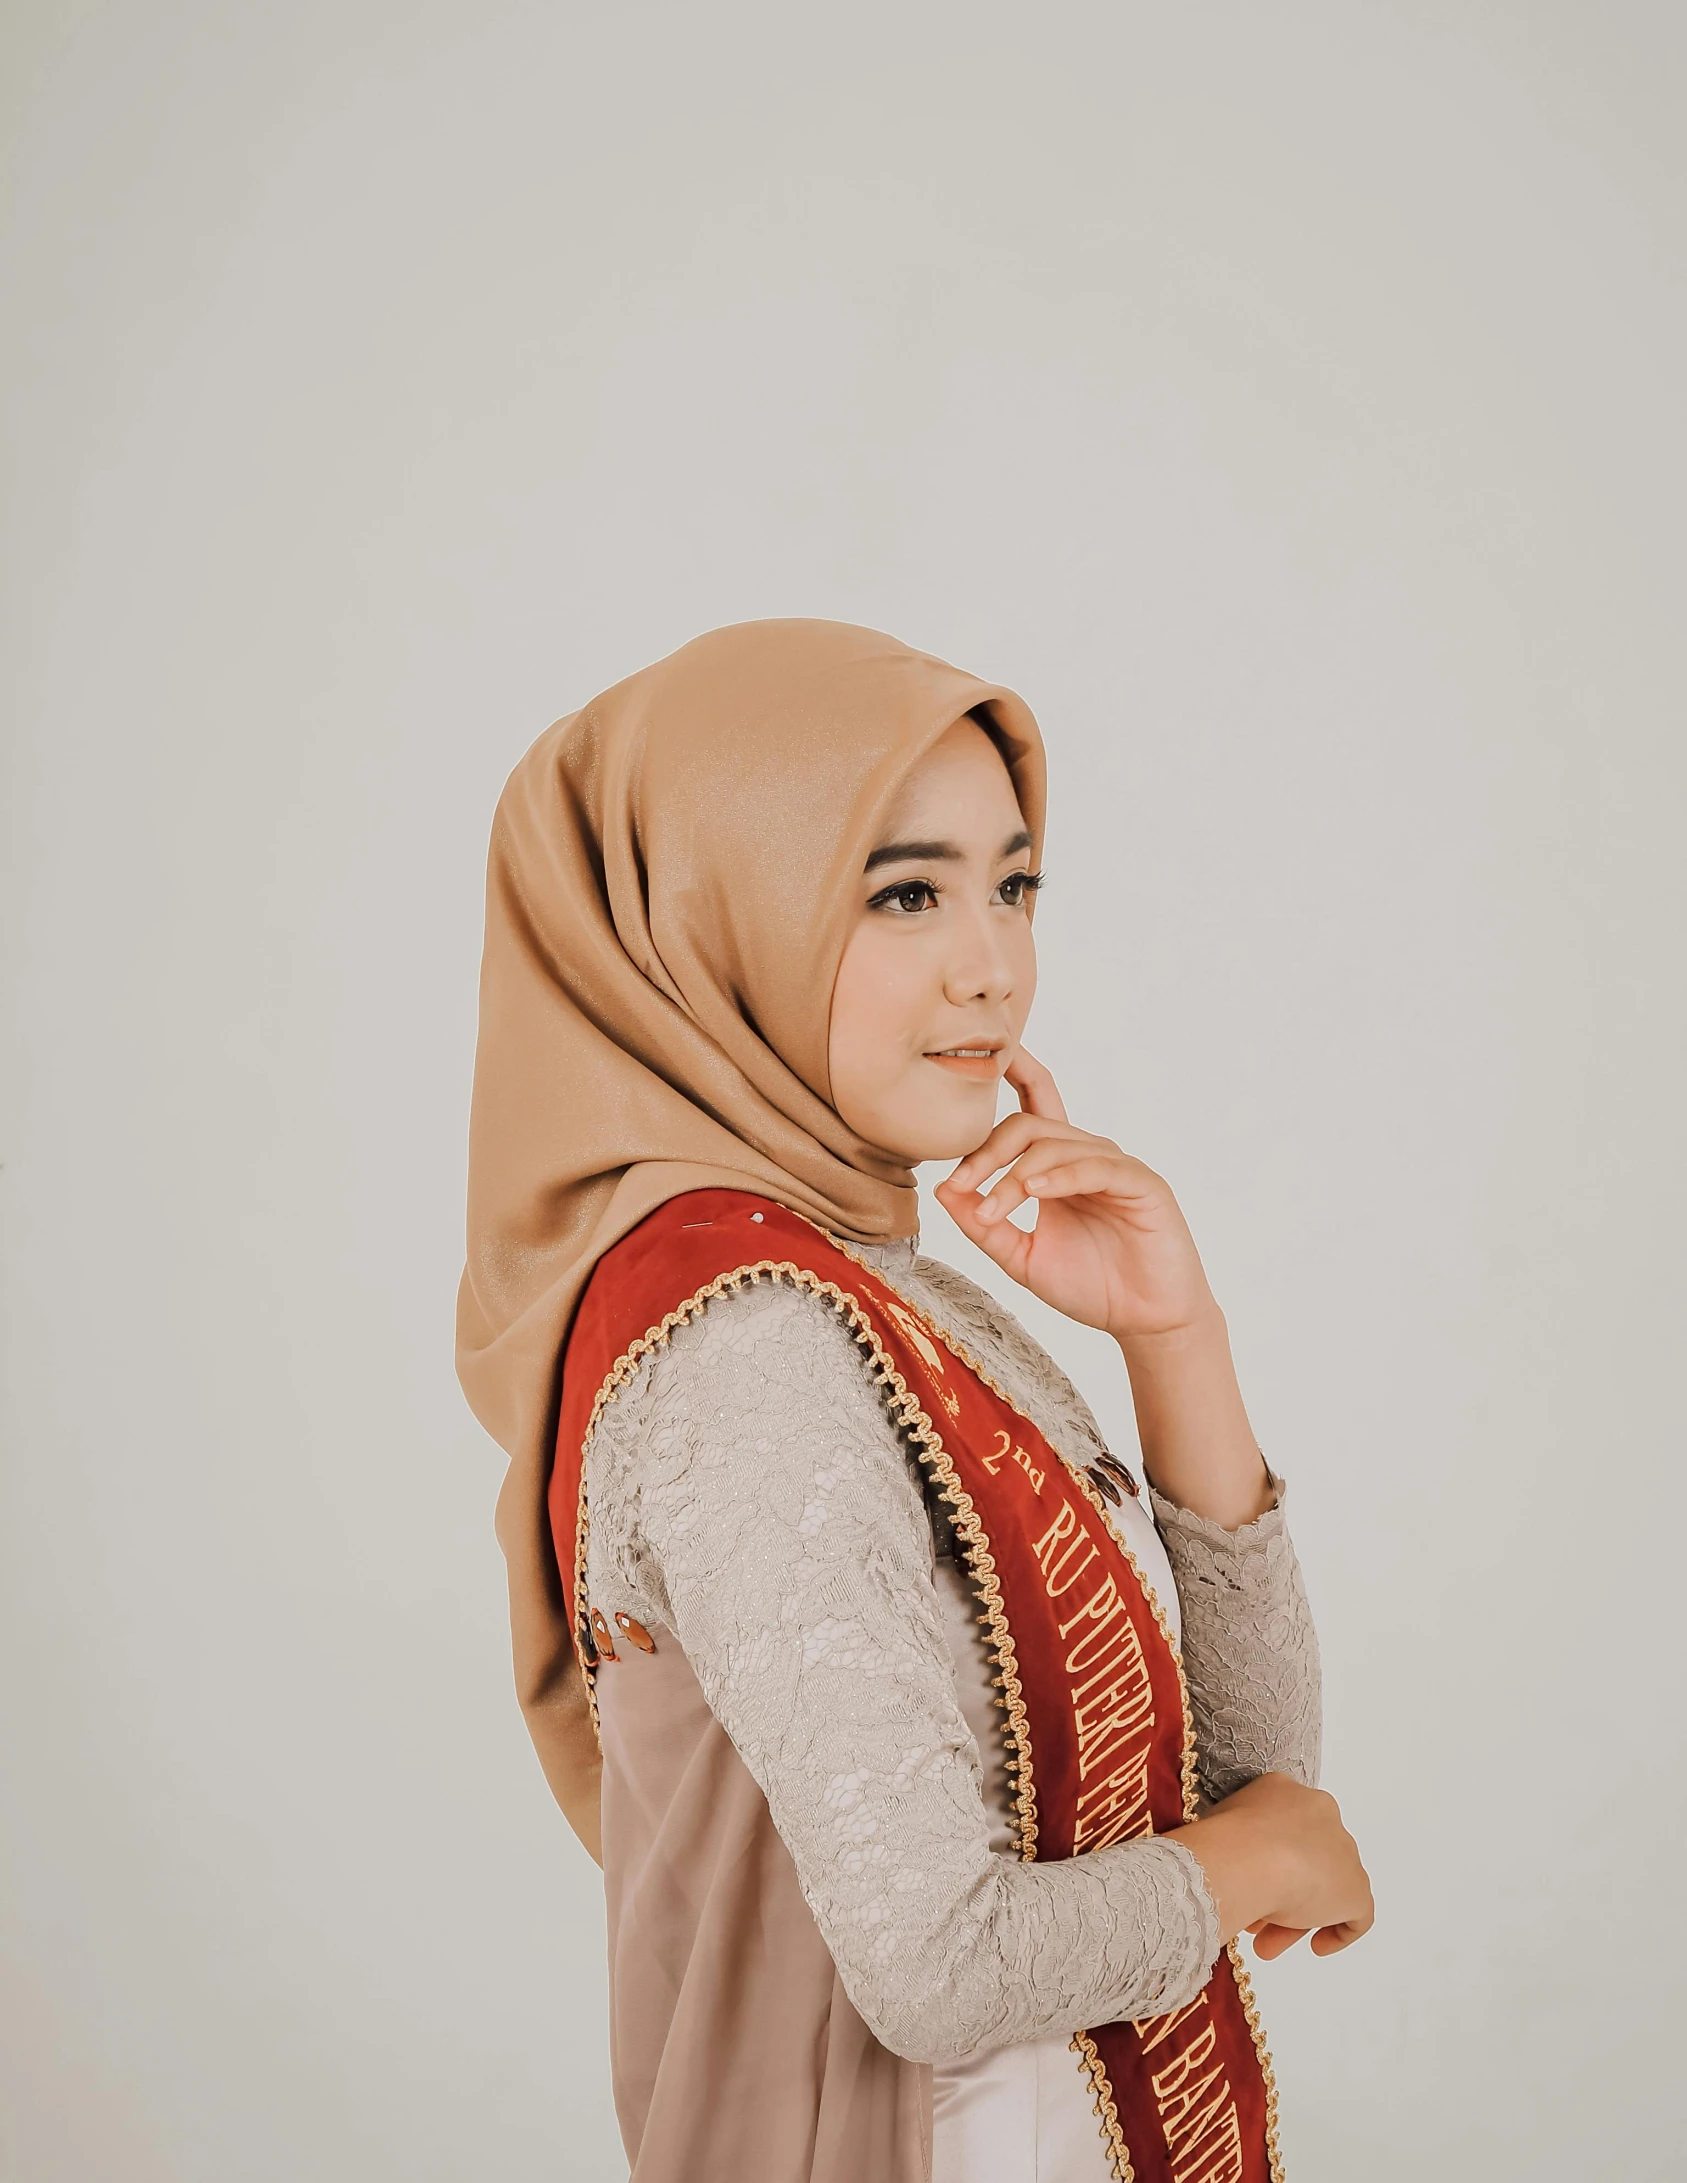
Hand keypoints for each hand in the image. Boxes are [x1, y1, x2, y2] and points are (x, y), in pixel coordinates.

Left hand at [934, 1051, 1216, 1341]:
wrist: (1145, 1320)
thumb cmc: (1092, 1286)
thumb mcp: (1021, 1257)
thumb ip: (983, 1225)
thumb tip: (942, 1189)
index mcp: (1056, 1167)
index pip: (1030, 1107)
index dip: (1008, 1076)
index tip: (966, 1068)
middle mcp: (1084, 1157)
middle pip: (1027, 1125)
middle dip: (987, 1151)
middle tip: (961, 1185)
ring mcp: (1114, 1167)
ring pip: (1056, 1145)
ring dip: (1015, 1175)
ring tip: (994, 1209)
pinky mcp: (1142, 1184)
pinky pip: (1096, 1167)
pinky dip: (1062, 1176)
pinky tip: (1037, 1192)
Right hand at [1167, 1774, 1373, 1959]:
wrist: (1250, 1856)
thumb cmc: (1223, 1839)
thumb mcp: (1219, 1826)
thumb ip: (1236, 1839)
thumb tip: (1234, 1864)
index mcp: (1286, 1791)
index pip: (1280, 1832)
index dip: (1261, 1864)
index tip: (1243, 1889)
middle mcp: (1320, 1812)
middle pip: (1303, 1861)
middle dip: (1278, 1895)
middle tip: (1253, 1926)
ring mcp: (1343, 1850)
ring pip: (1321, 1888)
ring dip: (1295, 1918)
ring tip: (1266, 1948)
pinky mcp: (1357, 1887)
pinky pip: (1356, 1913)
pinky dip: (1337, 1931)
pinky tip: (1316, 1945)